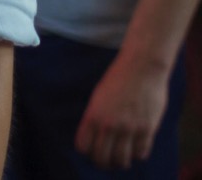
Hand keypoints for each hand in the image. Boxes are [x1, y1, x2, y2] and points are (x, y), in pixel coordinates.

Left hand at [75, 51, 171, 169]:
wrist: (141, 68)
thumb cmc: (118, 79)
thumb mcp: (98, 97)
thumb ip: (96, 117)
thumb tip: (95, 135)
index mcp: (92, 115)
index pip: (83, 146)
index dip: (87, 152)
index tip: (92, 151)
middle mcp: (108, 124)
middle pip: (102, 157)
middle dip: (103, 162)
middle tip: (107, 161)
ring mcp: (129, 128)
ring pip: (122, 159)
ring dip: (121, 162)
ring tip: (122, 159)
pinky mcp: (147, 128)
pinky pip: (141, 152)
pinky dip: (138, 155)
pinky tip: (136, 150)